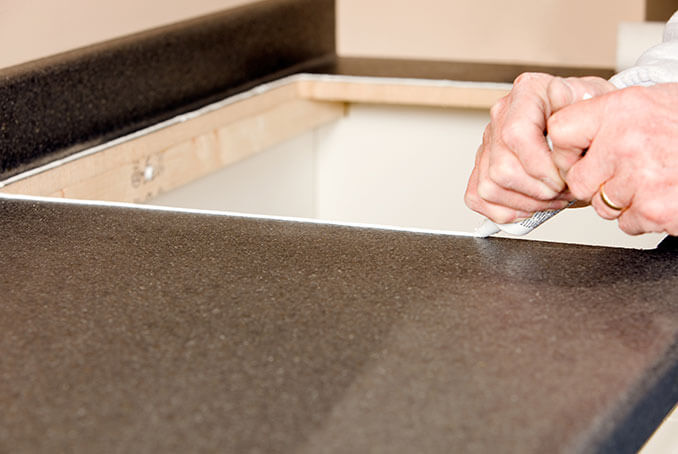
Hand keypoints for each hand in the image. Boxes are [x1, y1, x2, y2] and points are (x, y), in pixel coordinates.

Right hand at [464, 73, 615, 222]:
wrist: (585, 125)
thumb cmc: (589, 114)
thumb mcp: (597, 100)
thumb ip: (579, 97)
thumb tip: (559, 93)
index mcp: (526, 93)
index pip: (516, 135)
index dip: (539, 166)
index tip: (562, 178)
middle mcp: (502, 116)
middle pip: (501, 169)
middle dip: (537, 191)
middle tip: (562, 191)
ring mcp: (489, 142)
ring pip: (489, 187)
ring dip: (525, 203)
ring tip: (551, 198)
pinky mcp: (483, 166)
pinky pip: (478, 197)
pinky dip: (504, 210)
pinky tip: (529, 204)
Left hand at [548, 83, 677, 234]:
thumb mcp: (653, 102)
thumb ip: (609, 115)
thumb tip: (563, 132)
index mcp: (622, 108)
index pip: (560, 131)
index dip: (565, 149)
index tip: (578, 154)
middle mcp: (627, 141)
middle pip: (577, 179)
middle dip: (596, 183)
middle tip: (625, 172)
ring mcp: (641, 177)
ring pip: (601, 205)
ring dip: (622, 201)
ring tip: (653, 180)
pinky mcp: (655, 208)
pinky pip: (626, 223)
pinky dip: (643, 216)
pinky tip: (664, 196)